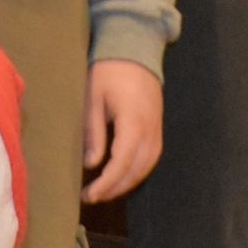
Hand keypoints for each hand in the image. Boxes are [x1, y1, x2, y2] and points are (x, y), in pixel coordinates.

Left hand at [81, 59, 162, 202]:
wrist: (135, 49)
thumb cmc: (109, 70)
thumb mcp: (93, 98)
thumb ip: (94, 132)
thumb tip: (91, 164)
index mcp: (133, 122)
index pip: (122, 163)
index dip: (106, 184)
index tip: (89, 195)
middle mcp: (150, 130)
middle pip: (136, 171)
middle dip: (114, 189)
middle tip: (91, 197)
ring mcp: (157, 130)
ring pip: (146, 168)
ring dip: (126, 183)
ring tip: (104, 191)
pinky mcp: (158, 129)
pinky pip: (151, 159)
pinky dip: (136, 172)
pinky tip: (121, 177)